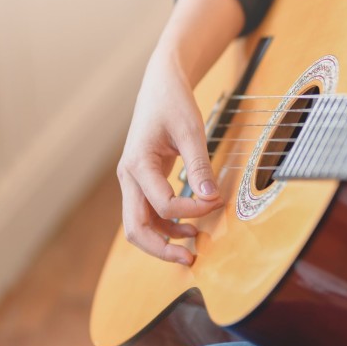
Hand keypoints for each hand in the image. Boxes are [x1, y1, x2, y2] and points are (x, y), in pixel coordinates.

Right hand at [116, 57, 222, 265]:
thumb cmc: (173, 103)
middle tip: (191, 260)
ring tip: (193, 248)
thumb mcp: (191, 130)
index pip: (163, 205)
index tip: (217, 201)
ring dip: (163, 241)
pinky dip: (166, 226)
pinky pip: (148, 213)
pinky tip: (188, 228)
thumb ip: (200, 164)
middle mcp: (129, 177)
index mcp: (137, 164)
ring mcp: (133, 181)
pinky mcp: (142, 181)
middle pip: (136, 228)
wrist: (160, 85)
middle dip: (161, 249)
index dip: (193, 210)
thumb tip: (212, 196)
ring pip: (139, 225)